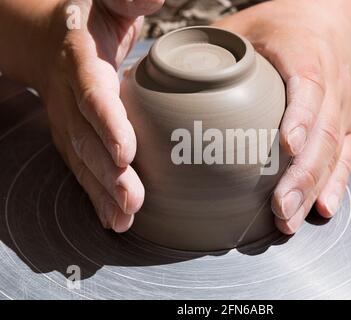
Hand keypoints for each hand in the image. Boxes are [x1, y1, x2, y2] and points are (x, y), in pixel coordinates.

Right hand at [34, 0, 163, 231]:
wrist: (48, 42)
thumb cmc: (89, 21)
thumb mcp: (108, 2)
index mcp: (80, 63)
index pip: (93, 95)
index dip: (107, 123)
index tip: (126, 152)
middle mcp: (69, 98)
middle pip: (87, 140)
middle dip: (108, 173)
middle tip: (132, 200)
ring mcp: (67, 123)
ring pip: (83, 162)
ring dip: (103, 193)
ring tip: (124, 219)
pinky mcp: (72, 139)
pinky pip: (82, 170)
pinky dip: (96, 196)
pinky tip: (114, 219)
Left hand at [215, 0, 350, 233]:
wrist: (325, 22)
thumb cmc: (277, 28)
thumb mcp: (240, 28)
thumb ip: (208, 54)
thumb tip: (149, 78)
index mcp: (304, 53)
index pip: (308, 84)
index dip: (300, 116)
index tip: (287, 147)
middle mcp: (331, 83)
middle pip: (324, 132)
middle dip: (303, 175)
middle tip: (279, 208)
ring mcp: (343, 106)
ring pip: (335, 151)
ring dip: (313, 189)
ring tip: (290, 220)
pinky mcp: (348, 123)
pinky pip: (347, 156)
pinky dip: (335, 184)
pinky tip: (322, 209)